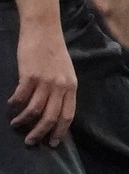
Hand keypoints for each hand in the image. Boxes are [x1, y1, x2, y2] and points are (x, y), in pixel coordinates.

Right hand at [10, 18, 76, 146]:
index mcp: (71, 86)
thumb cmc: (53, 52)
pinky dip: (15, 105)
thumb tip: (53, 110)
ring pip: (34, 110)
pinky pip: (21, 96)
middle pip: (51, 117)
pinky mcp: (30, 75)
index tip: (53, 142)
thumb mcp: (65, 72)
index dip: (60, 131)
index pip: (67, 115)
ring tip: (16, 125)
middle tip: (30, 141)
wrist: (44, 30)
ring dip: (24, 121)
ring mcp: (45, 81)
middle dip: (40, 132)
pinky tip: (11, 106)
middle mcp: (60, 86)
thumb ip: (61, 90)